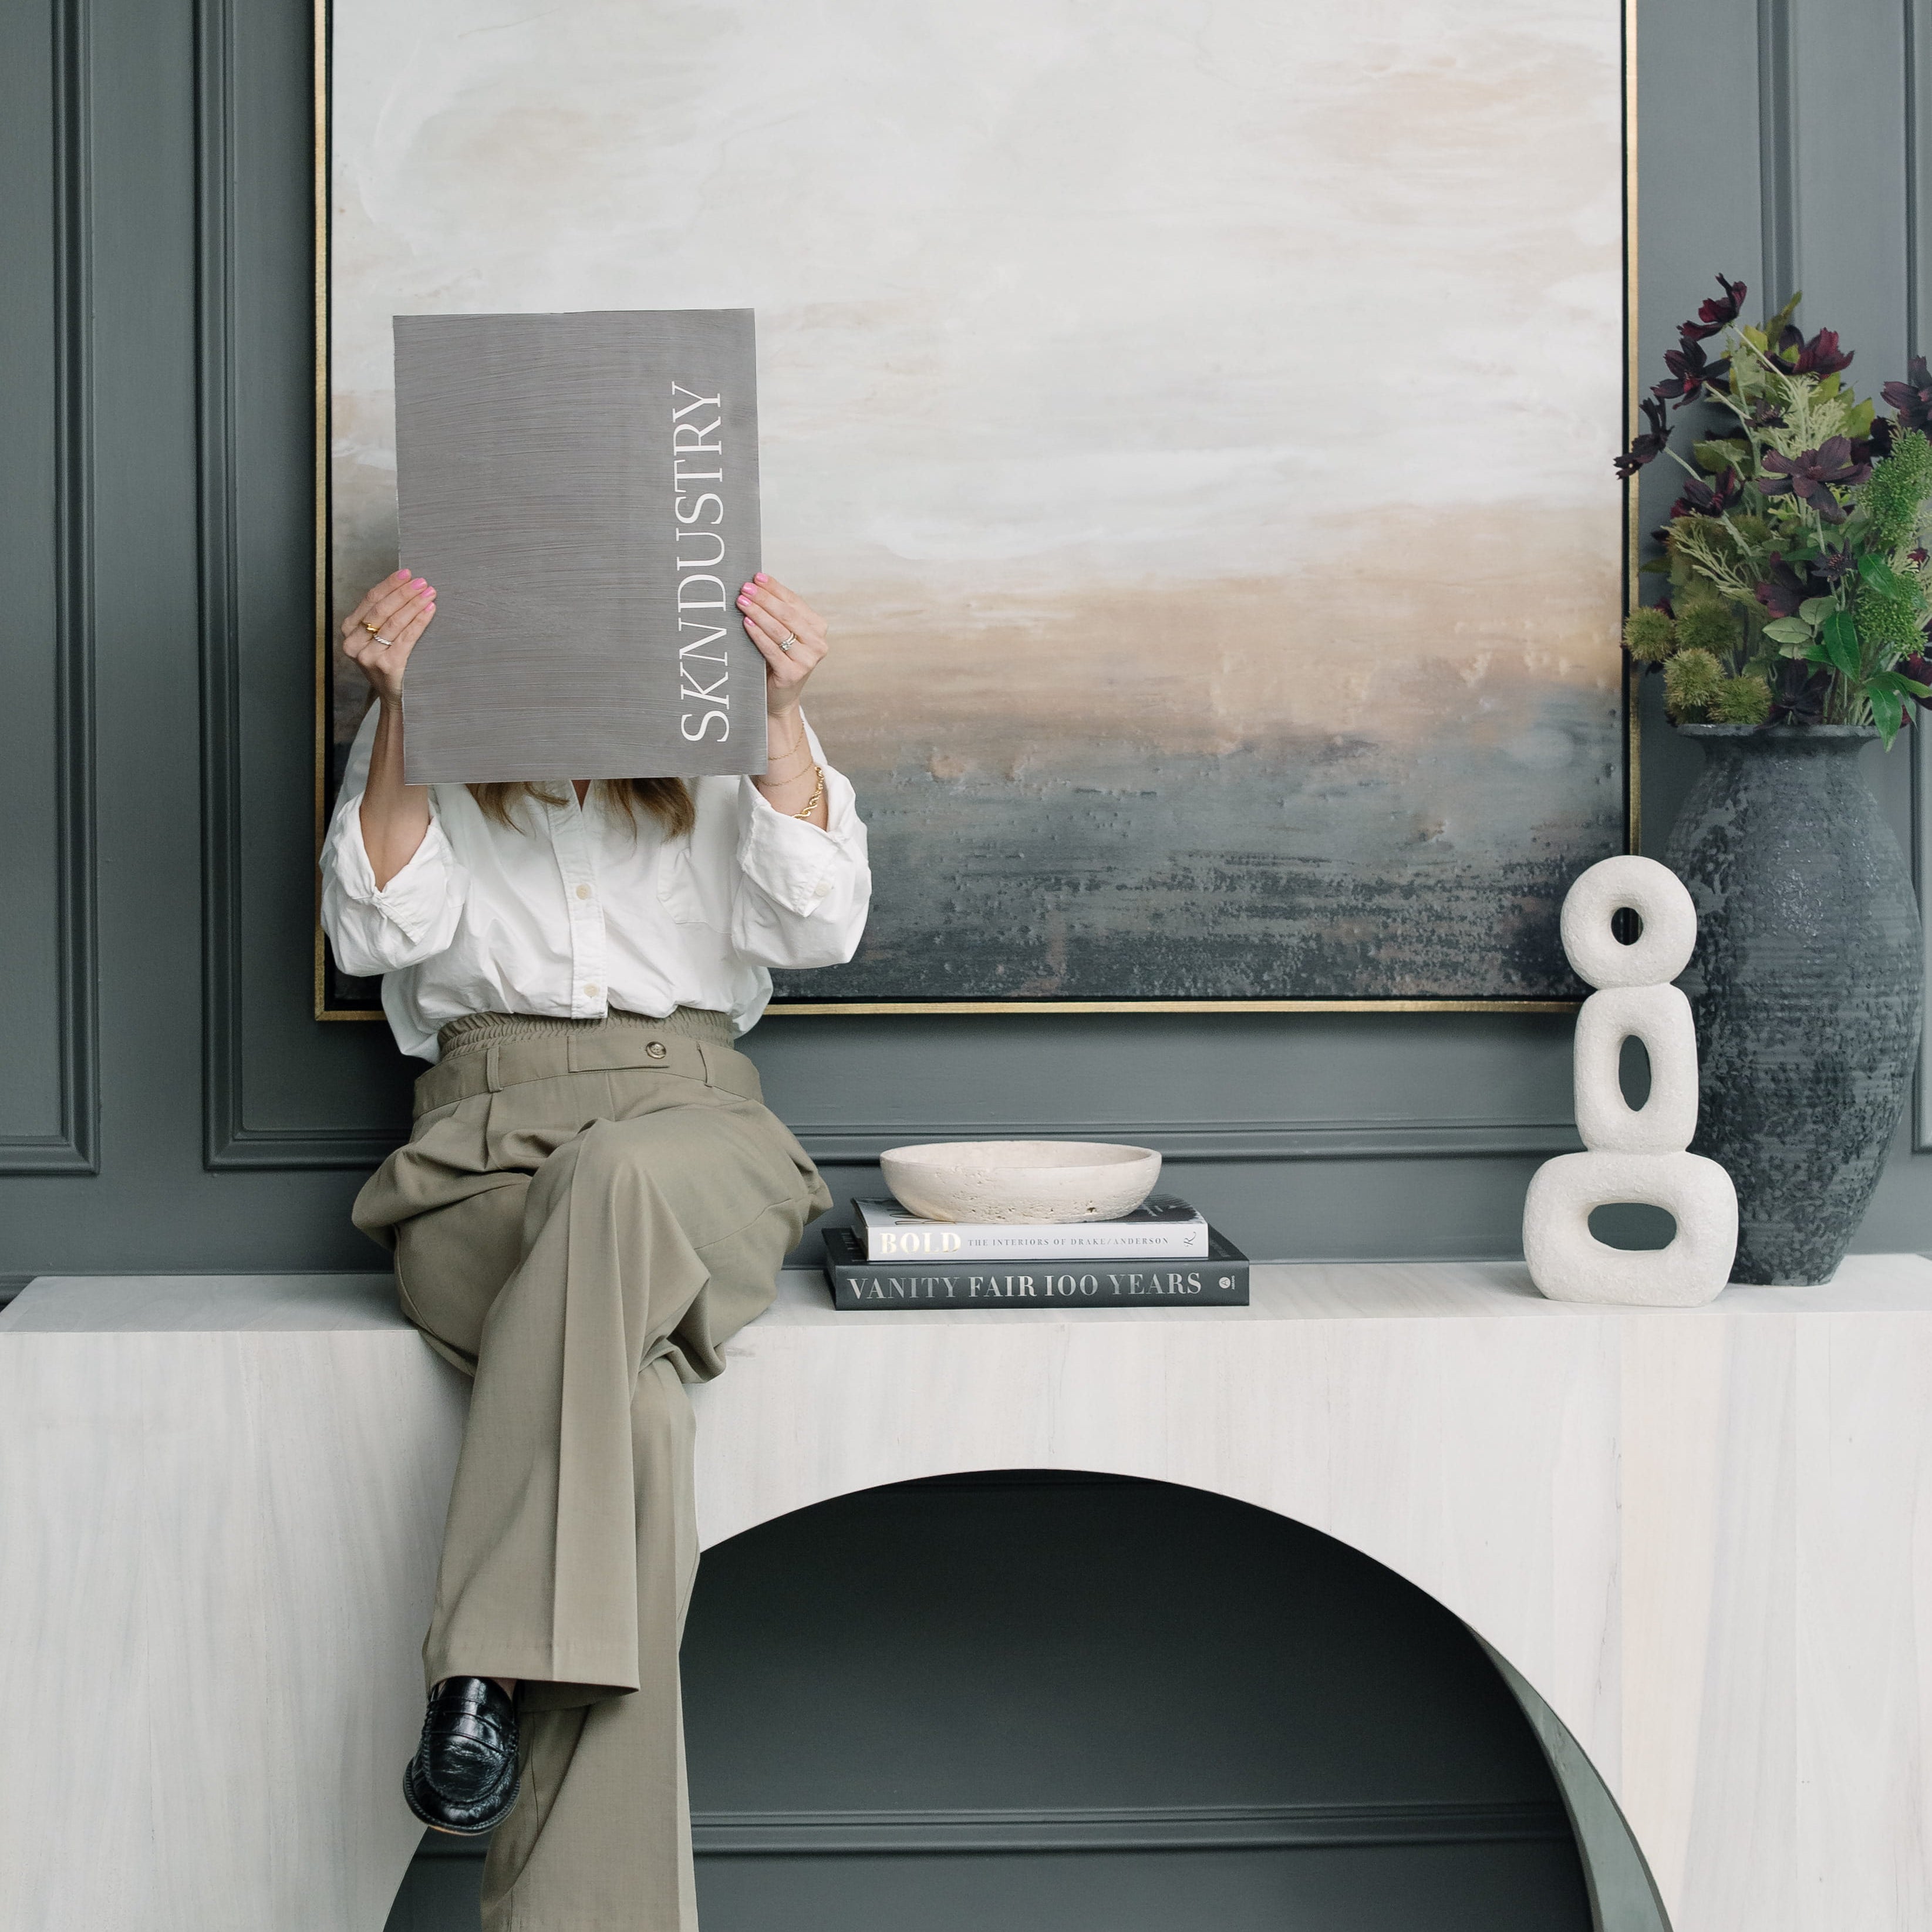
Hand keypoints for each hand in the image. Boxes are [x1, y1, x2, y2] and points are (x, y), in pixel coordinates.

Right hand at [342, 569, 435, 703]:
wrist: (394, 698)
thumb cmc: (387, 663)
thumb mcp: (375, 639)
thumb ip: (380, 617)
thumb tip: (404, 587)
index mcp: (349, 631)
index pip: (370, 600)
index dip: (389, 584)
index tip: (406, 573)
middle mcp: (354, 643)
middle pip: (382, 609)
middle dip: (404, 592)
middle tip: (422, 582)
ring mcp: (368, 656)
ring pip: (394, 622)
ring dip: (414, 604)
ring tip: (429, 593)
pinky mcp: (386, 665)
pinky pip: (406, 637)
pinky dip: (420, 621)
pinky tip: (430, 610)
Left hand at [737, 573, 826, 716]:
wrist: (780, 697)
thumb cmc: (778, 661)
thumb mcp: (783, 634)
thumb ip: (777, 614)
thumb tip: (755, 585)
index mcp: (817, 628)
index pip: (794, 602)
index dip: (774, 588)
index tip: (756, 577)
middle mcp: (818, 643)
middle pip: (787, 614)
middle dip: (764, 599)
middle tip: (745, 587)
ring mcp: (808, 660)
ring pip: (779, 630)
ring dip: (758, 613)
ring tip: (741, 601)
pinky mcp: (793, 674)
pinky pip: (771, 649)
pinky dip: (757, 634)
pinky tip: (746, 622)